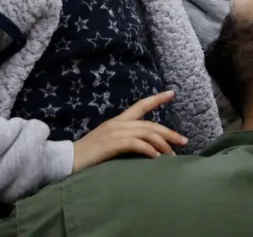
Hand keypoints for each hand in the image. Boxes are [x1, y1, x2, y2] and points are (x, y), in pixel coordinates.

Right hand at [72, 91, 187, 170]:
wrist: (67, 160)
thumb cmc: (88, 155)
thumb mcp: (108, 143)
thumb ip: (124, 140)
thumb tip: (145, 147)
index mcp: (118, 120)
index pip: (141, 105)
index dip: (157, 99)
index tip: (172, 93)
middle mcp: (118, 123)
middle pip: (150, 124)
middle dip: (169, 132)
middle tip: (184, 141)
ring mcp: (115, 132)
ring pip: (147, 133)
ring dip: (163, 144)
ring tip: (173, 154)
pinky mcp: (112, 144)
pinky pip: (136, 144)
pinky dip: (149, 150)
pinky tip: (156, 158)